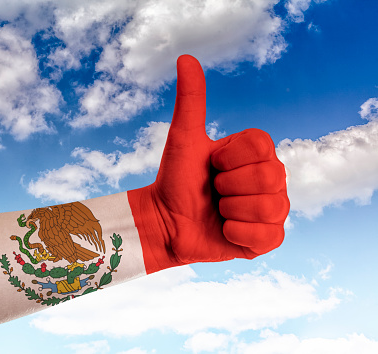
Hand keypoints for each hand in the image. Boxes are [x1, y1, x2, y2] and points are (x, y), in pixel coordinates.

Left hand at [128, 55, 289, 272]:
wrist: (165, 222)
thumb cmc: (174, 179)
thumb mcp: (183, 138)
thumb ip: (191, 101)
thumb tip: (185, 57)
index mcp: (255, 154)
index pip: (262, 146)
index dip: (230, 157)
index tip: (211, 164)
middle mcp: (270, 179)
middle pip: (269, 176)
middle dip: (228, 185)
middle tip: (213, 190)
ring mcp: (271, 209)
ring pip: (270, 207)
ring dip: (231, 211)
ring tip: (217, 211)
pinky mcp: (267, 239)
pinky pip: (268, 236)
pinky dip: (239, 234)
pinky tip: (224, 231)